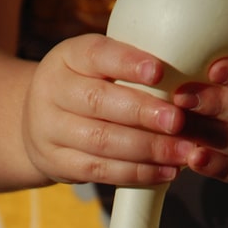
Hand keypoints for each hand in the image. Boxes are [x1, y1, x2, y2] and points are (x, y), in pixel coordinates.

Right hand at [23, 34, 189, 184]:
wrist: (39, 122)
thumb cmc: (86, 88)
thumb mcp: (96, 67)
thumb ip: (130, 69)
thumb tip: (187, 82)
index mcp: (65, 58)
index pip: (95, 54)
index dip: (126, 62)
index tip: (159, 72)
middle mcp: (50, 91)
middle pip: (97, 101)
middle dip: (142, 112)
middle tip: (178, 121)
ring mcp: (47, 129)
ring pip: (100, 140)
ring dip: (147, 148)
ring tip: (182, 151)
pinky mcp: (55, 162)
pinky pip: (98, 170)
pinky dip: (135, 173)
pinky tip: (164, 172)